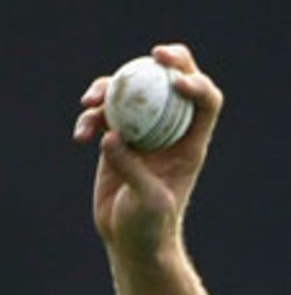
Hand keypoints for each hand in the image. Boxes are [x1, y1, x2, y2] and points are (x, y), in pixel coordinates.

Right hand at [73, 44, 223, 258]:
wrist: (131, 240)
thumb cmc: (151, 227)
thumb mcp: (148, 201)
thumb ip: (132, 168)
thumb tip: (113, 136)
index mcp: (191, 144)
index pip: (206, 103)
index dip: (198, 83)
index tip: (175, 80)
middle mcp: (170, 132)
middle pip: (174, 83)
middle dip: (167, 61)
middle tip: (151, 54)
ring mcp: (143, 132)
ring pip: (132, 91)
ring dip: (110, 88)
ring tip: (89, 103)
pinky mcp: (116, 138)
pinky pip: (103, 113)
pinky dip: (90, 118)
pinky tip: (80, 136)